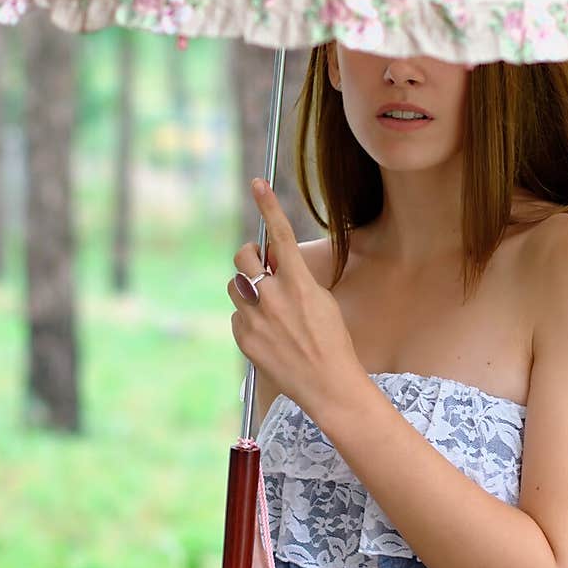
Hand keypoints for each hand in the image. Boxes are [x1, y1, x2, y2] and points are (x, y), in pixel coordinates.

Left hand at [228, 178, 362, 417]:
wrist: (327, 384)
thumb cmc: (332, 342)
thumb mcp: (322, 301)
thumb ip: (295, 279)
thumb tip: (274, 262)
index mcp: (298, 283)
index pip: (279, 235)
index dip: (267, 205)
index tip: (257, 183)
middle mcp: (273, 296)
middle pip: (243, 257)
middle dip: (250, 259)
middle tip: (262, 270)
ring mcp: (256, 318)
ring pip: (236, 286)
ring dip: (248, 289)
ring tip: (268, 310)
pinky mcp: (244, 338)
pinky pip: (238, 316)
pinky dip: (248, 319)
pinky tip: (269, 336)